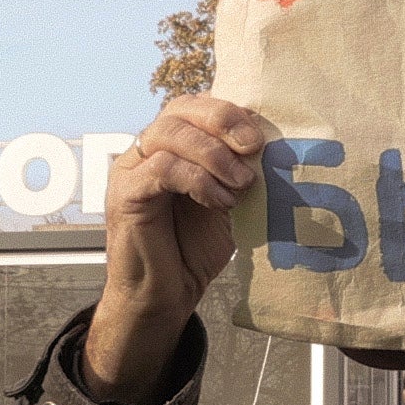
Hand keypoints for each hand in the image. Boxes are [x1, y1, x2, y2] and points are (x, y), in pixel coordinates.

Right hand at [89, 97, 274, 399]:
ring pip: (169, 133)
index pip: (196, 106)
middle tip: (253, 147)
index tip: (261, 134)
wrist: (164, 297)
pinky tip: (220, 201)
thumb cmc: (193, 251)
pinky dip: (197, 180)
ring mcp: (132, 170)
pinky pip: (161, 169)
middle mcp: (147, 151)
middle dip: (222, 121)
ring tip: (242, 183)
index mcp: (172, 147)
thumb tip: (278, 150)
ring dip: (213, 154)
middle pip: (179, 109)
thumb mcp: (228, 203)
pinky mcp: (126, 195)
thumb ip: (241, 173)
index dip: (229, 111)